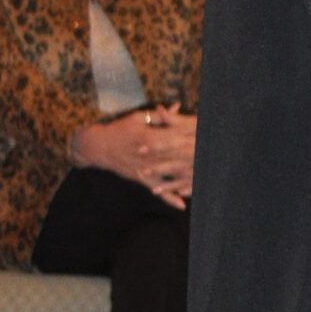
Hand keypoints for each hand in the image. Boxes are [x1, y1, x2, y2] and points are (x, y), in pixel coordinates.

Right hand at [72, 105, 195, 205]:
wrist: (99, 147)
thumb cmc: (120, 129)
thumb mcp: (139, 118)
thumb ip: (160, 116)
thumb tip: (177, 106)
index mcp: (151, 136)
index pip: (177, 137)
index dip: (193, 136)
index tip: (207, 137)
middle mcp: (151, 154)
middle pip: (178, 157)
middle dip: (195, 158)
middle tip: (212, 161)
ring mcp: (147, 169)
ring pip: (171, 175)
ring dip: (188, 180)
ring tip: (204, 184)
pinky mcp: (142, 179)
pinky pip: (158, 190)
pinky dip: (170, 198)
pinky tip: (183, 205)